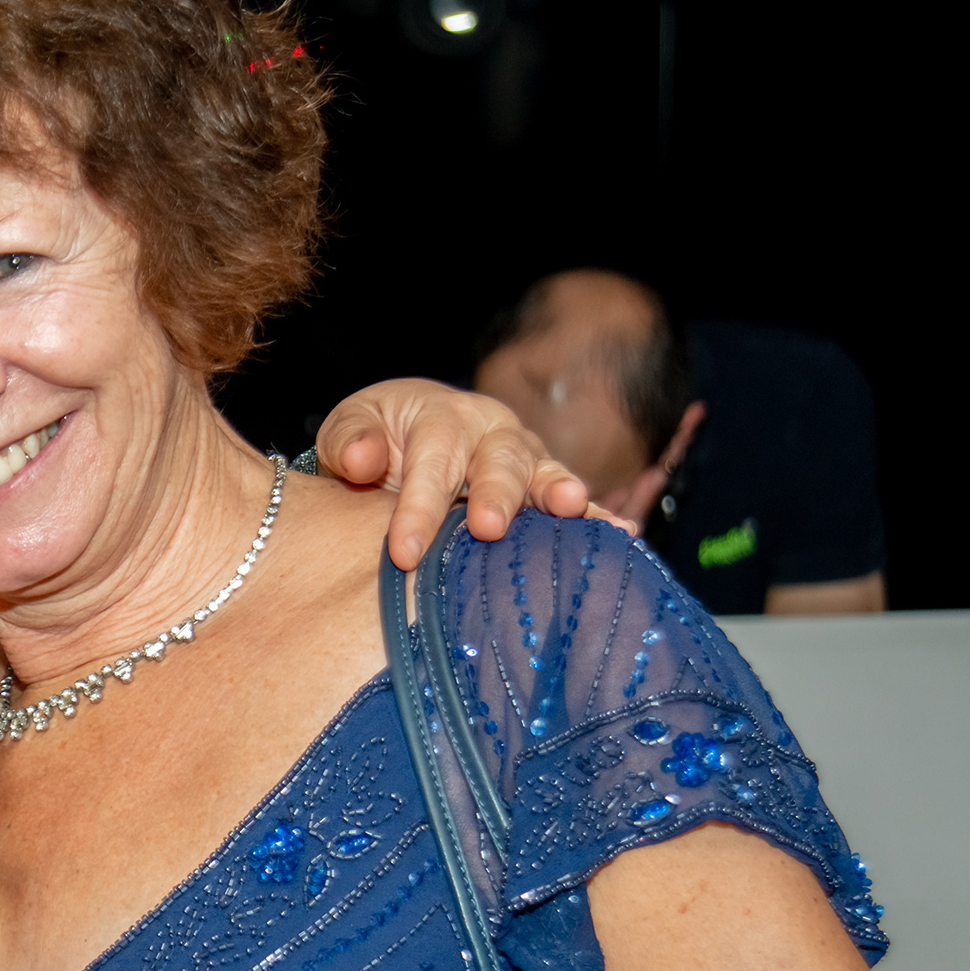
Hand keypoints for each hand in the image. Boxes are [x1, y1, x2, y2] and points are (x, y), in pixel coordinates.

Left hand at [313, 381, 594, 569]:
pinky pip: (573, 502)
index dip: (420, 508)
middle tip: (487, 528)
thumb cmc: (376, 438)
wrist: (407, 436)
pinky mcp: (544, 486)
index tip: (405, 553)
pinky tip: (620, 533)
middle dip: (494, 495)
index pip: (432, 462)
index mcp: (442, 417)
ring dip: (556, 494)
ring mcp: (525, 458)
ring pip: (542, 474)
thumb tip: (358, 460)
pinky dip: (596, 517)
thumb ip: (349, 441)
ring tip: (570, 508)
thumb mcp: (351, 430)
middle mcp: (492, 433)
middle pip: (498, 462)